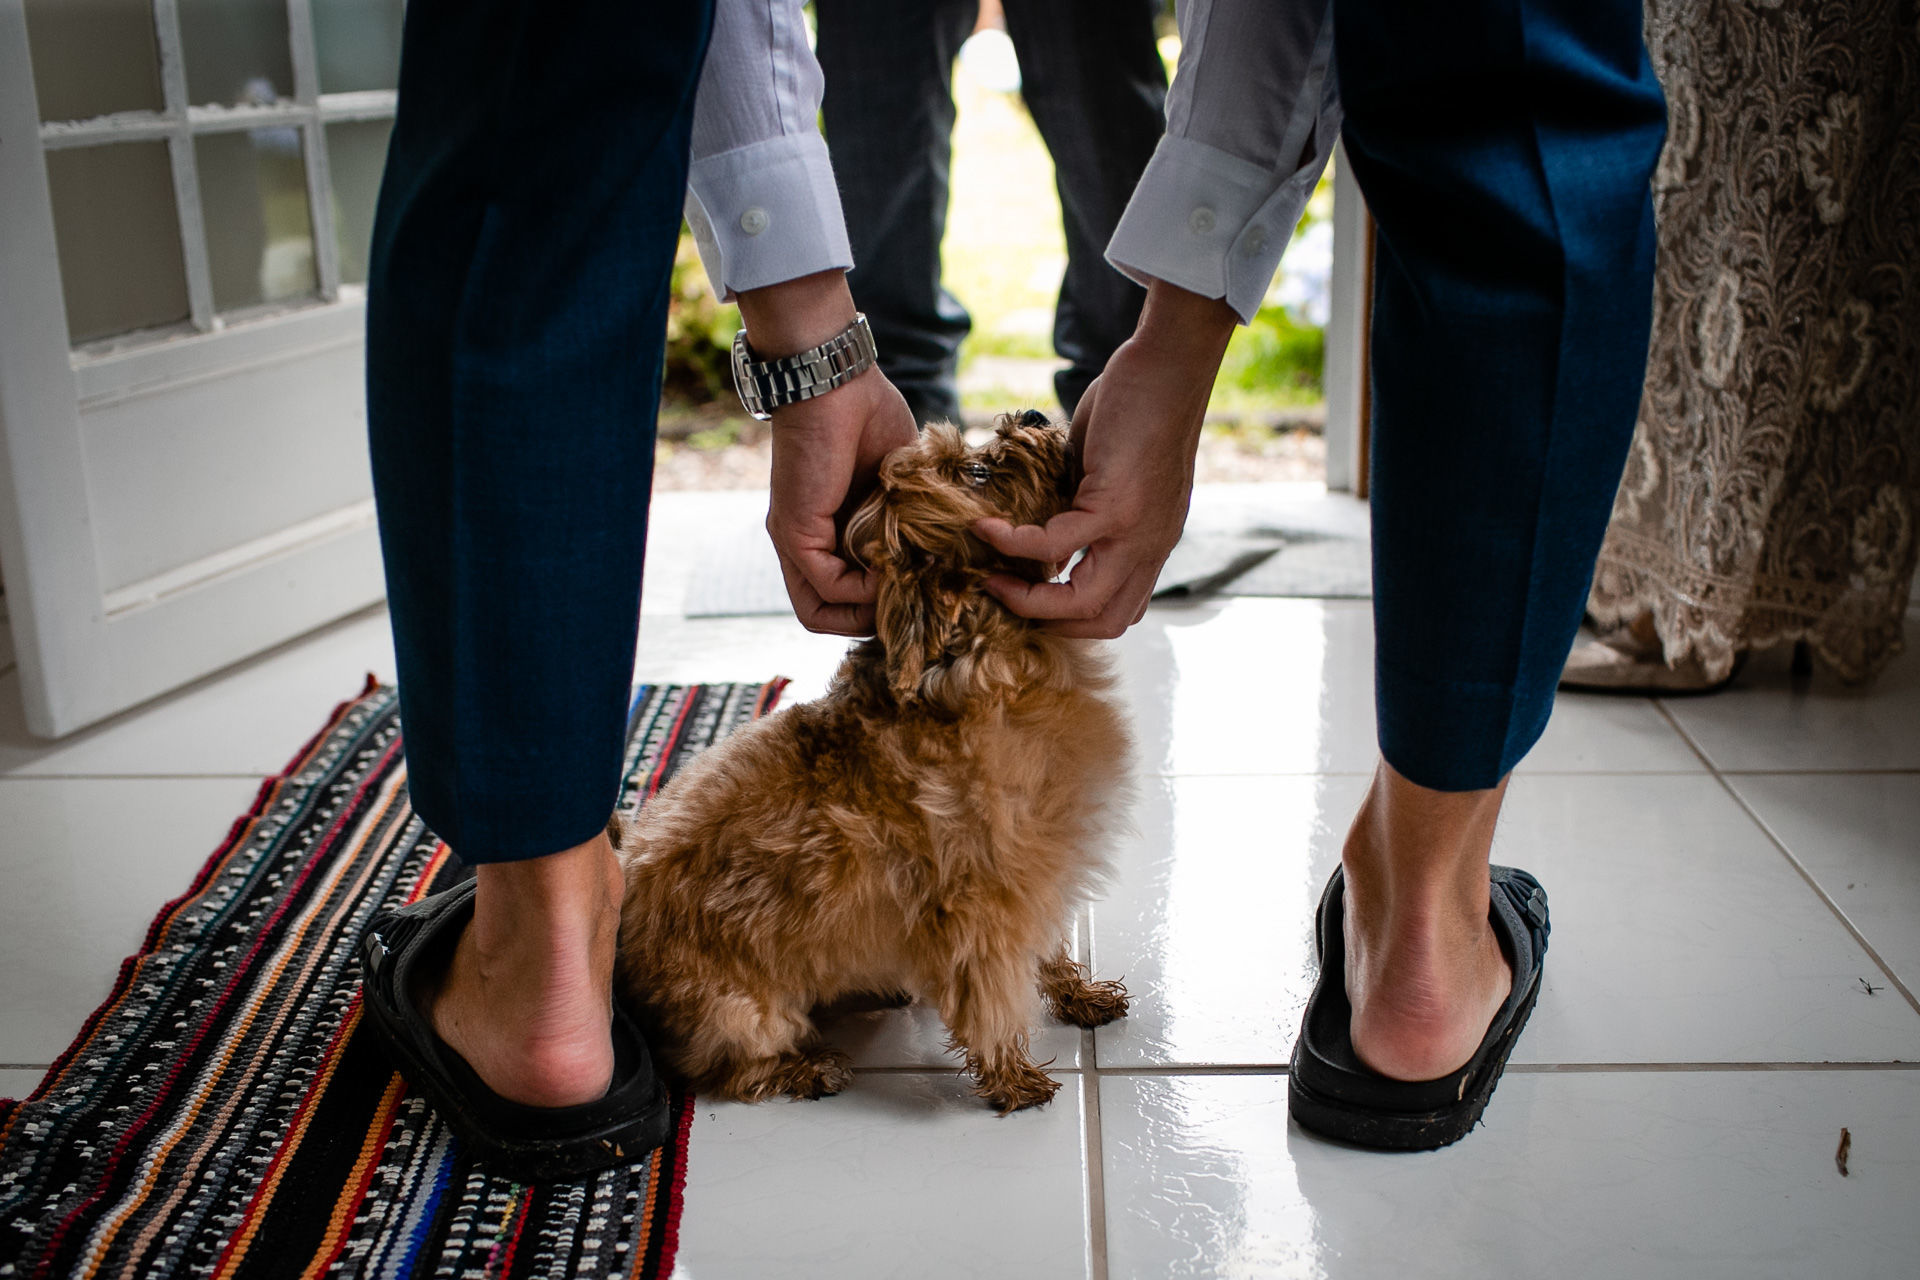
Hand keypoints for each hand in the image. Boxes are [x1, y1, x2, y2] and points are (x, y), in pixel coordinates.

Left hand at [765, 370, 916, 633]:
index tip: (916, 591)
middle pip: (825, 614)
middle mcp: (803, 543)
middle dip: (871, 621)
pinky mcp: (794, 532)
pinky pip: (826, 585)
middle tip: (910, 601)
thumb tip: (935, 552)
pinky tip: (891, 567)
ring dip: (865, 613)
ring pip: (818, 612)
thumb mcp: (897, 481)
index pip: (840, 595)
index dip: (877, 605)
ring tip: (901, 591)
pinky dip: (862, 589)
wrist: (834, 380)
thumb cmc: (866, 414)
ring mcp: (794, 541)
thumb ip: (906, 517)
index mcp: (825, 530)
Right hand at [973, 281, 1236, 637]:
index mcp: (1151, 543)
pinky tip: (987, 528)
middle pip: (1104, 622)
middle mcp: (1151, 548)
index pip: (1119, 608)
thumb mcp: (1110, 471)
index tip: (1028, 594)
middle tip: (1005, 595)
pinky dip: (1015, 543)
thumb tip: (1040, 515)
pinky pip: (1056, 544)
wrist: (1170, 367)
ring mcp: (1138, 533)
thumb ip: (1081, 501)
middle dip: (1047, 621)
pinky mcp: (1118, 507)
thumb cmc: (1140, 405)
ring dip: (1030, 600)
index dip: (1072, 616)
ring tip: (991, 577)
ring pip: (1084, 603)